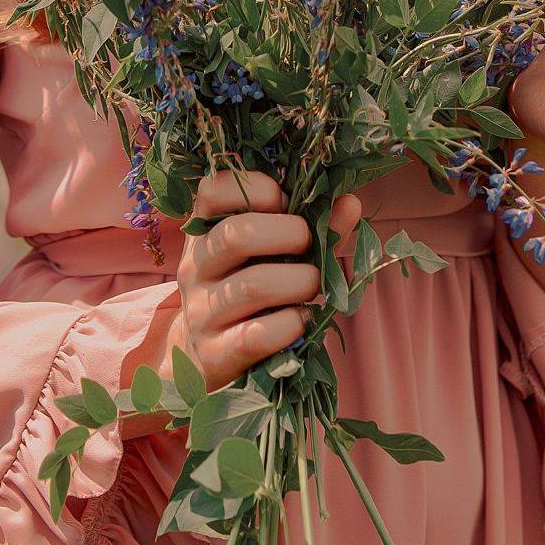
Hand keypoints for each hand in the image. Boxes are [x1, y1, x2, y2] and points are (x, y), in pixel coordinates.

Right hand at [171, 169, 361, 393]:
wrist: (211, 357)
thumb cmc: (253, 290)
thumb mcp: (272, 251)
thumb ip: (311, 225)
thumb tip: (350, 203)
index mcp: (204, 231)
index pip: (213, 189)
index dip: (259, 188)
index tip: (287, 202)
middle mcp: (195, 267)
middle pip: (236, 235)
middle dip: (290, 234)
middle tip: (308, 244)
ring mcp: (200, 312)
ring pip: (253, 285)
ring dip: (301, 282)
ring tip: (311, 285)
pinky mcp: (214, 354)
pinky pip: (257, 335)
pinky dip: (292, 324)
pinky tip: (300, 319)